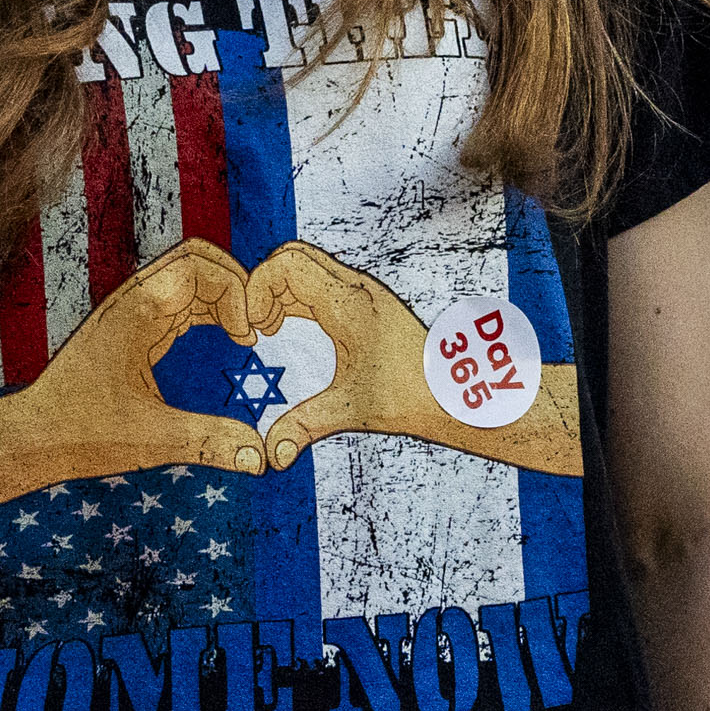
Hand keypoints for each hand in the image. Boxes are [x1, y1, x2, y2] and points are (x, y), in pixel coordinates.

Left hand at [0, 239, 266, 520]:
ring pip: (186, 276)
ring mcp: (128, 310)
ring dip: (221, 296)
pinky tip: (222, 339)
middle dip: (235, 285)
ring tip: (242, 335)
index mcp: (137, 313)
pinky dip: (205, 308)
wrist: (33, 434)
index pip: (201, 266)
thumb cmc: (80, 433)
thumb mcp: (151, 440)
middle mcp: (132, 301)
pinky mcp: (127, 324)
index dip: (237, 292)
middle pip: (197, 260)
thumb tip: (260, 459)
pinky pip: (175, 297)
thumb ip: (208, 442)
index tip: (250, 338)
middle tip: (253, 329)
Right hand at [247, 241, 581, 476]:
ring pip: (303, 264)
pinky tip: (288, 327)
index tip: (255, 329)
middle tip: (259, 326)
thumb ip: (305, 426)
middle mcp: (355, 287)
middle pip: (290, 256)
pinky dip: (293, 295)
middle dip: (263, 286)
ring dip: (278, 290)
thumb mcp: (351, 410)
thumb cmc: (412, 396)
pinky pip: (317, 278)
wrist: (453, 392)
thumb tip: (273, 454)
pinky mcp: (363, 298)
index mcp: (348, 304)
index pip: (285, 264)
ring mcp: (361, 289)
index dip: (257, 291)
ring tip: (271, 329)